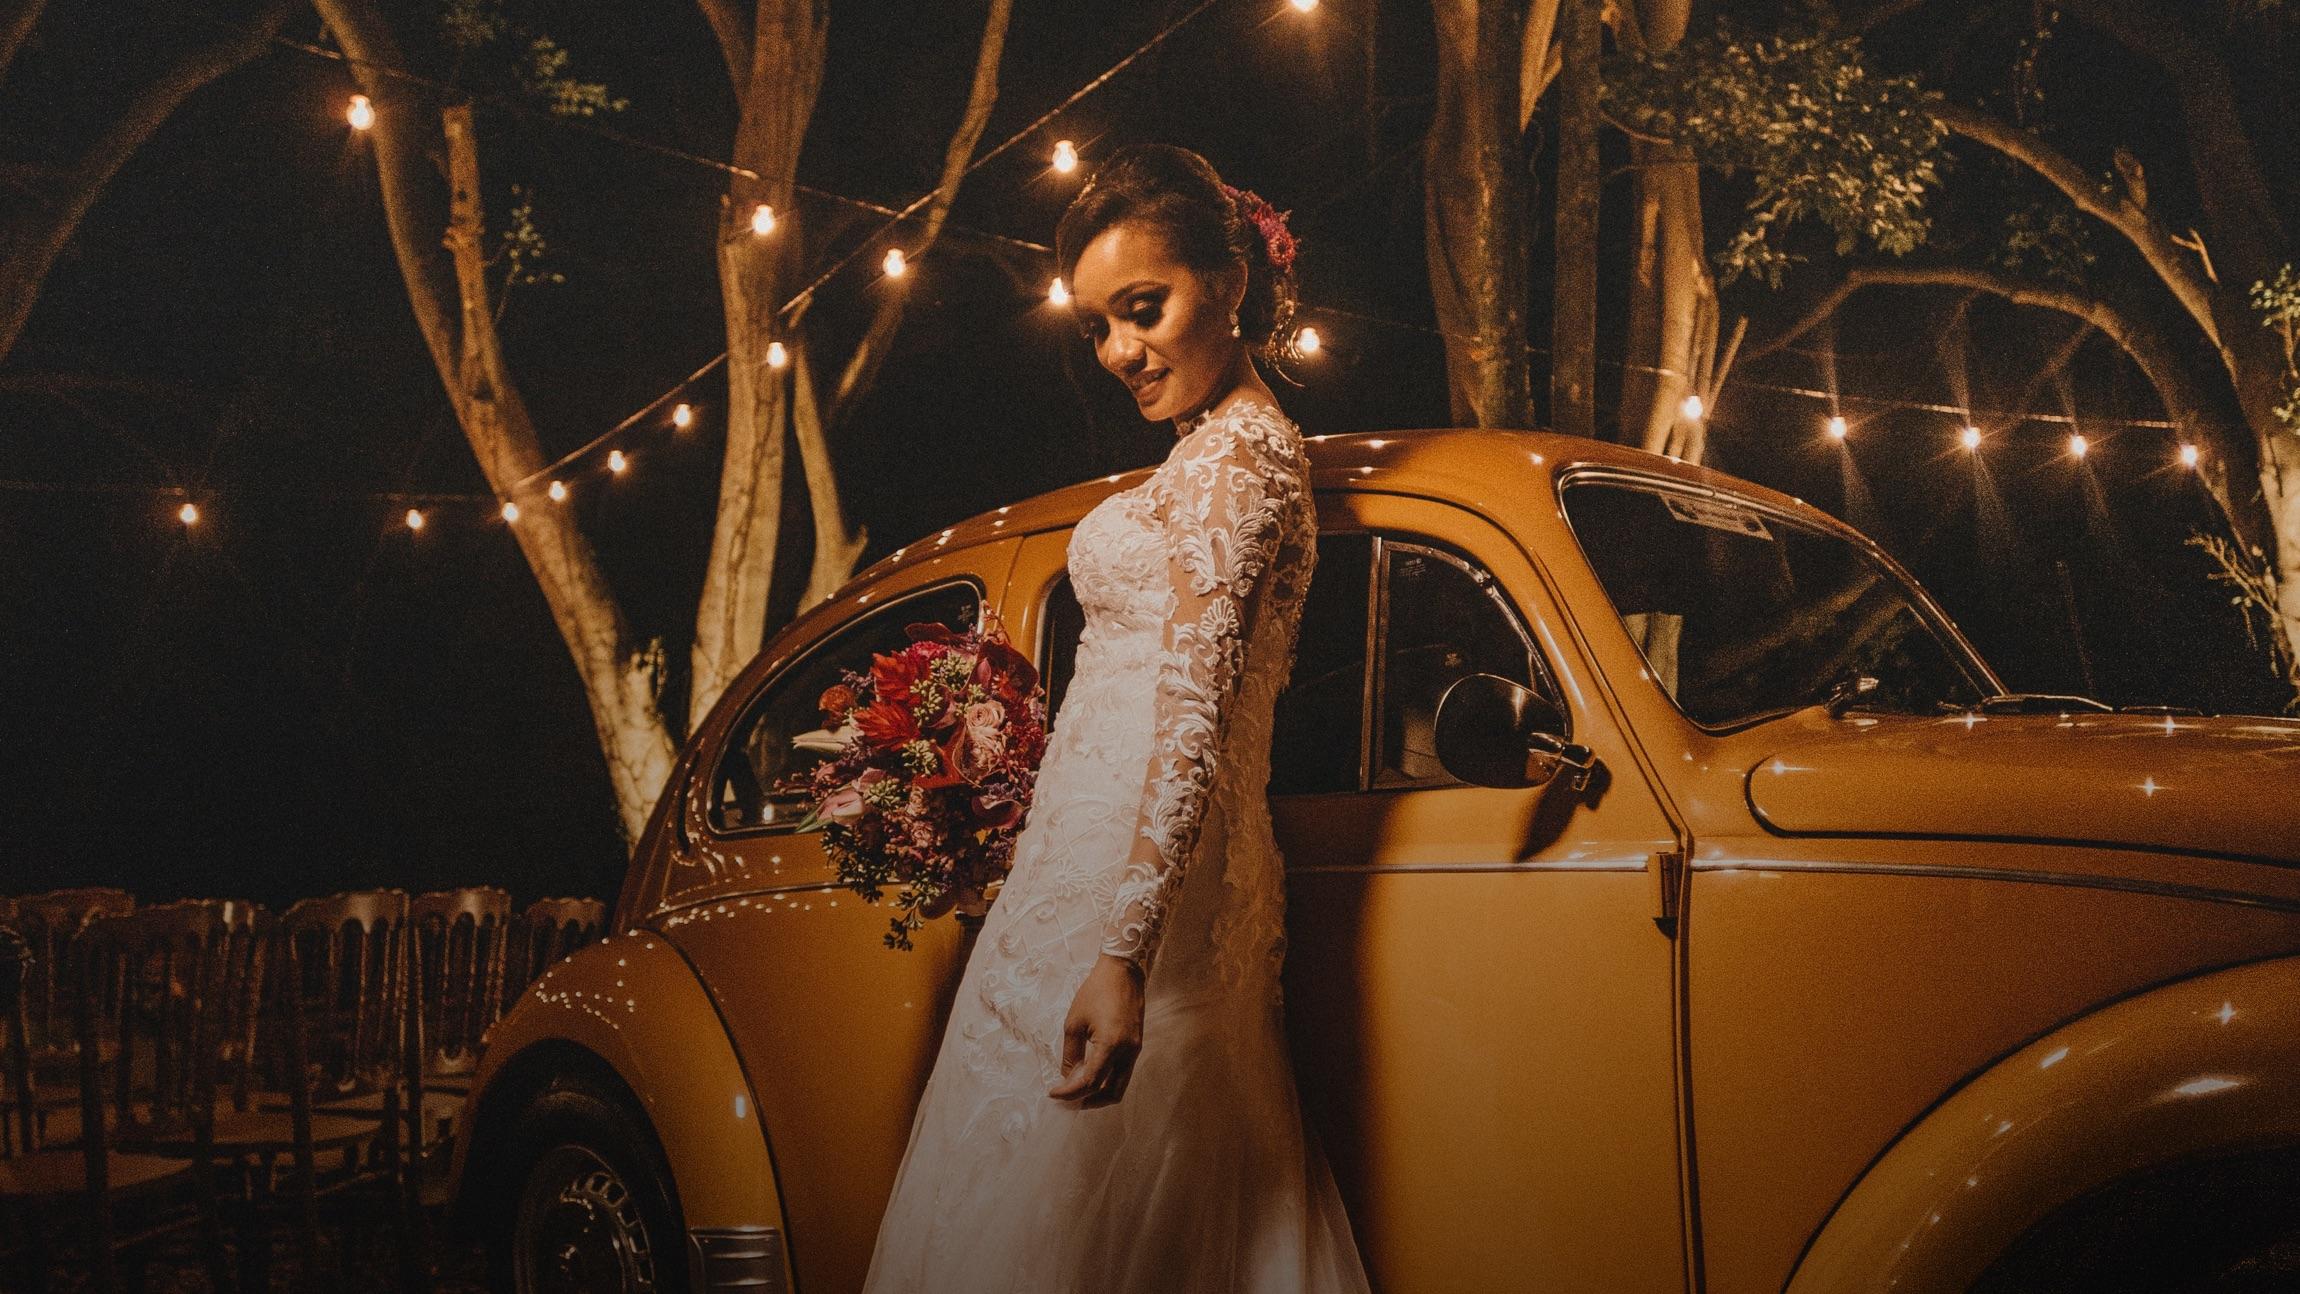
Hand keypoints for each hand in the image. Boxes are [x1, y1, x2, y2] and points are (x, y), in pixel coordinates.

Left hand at [1047, 953, 1144, 1105]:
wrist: (1122, 972)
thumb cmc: (1095, 992)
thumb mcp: (1074, 1022)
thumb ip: (1071, 1053)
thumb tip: (1067, 1076)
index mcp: (1111, 1045)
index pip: (1090, 1082)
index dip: (1070, 1093)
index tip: (1053, 1094)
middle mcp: (1127, 1053)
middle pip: (1111, 1093)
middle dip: (1088, 1101)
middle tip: (1068, 1102)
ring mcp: (1135, 1051)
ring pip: (1120, 1086)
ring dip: (1099, 1094)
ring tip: (1078, 1093)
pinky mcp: (1136, 1046)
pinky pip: (1123, 1073)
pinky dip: (1107, 1081)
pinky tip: (1091, 1076)